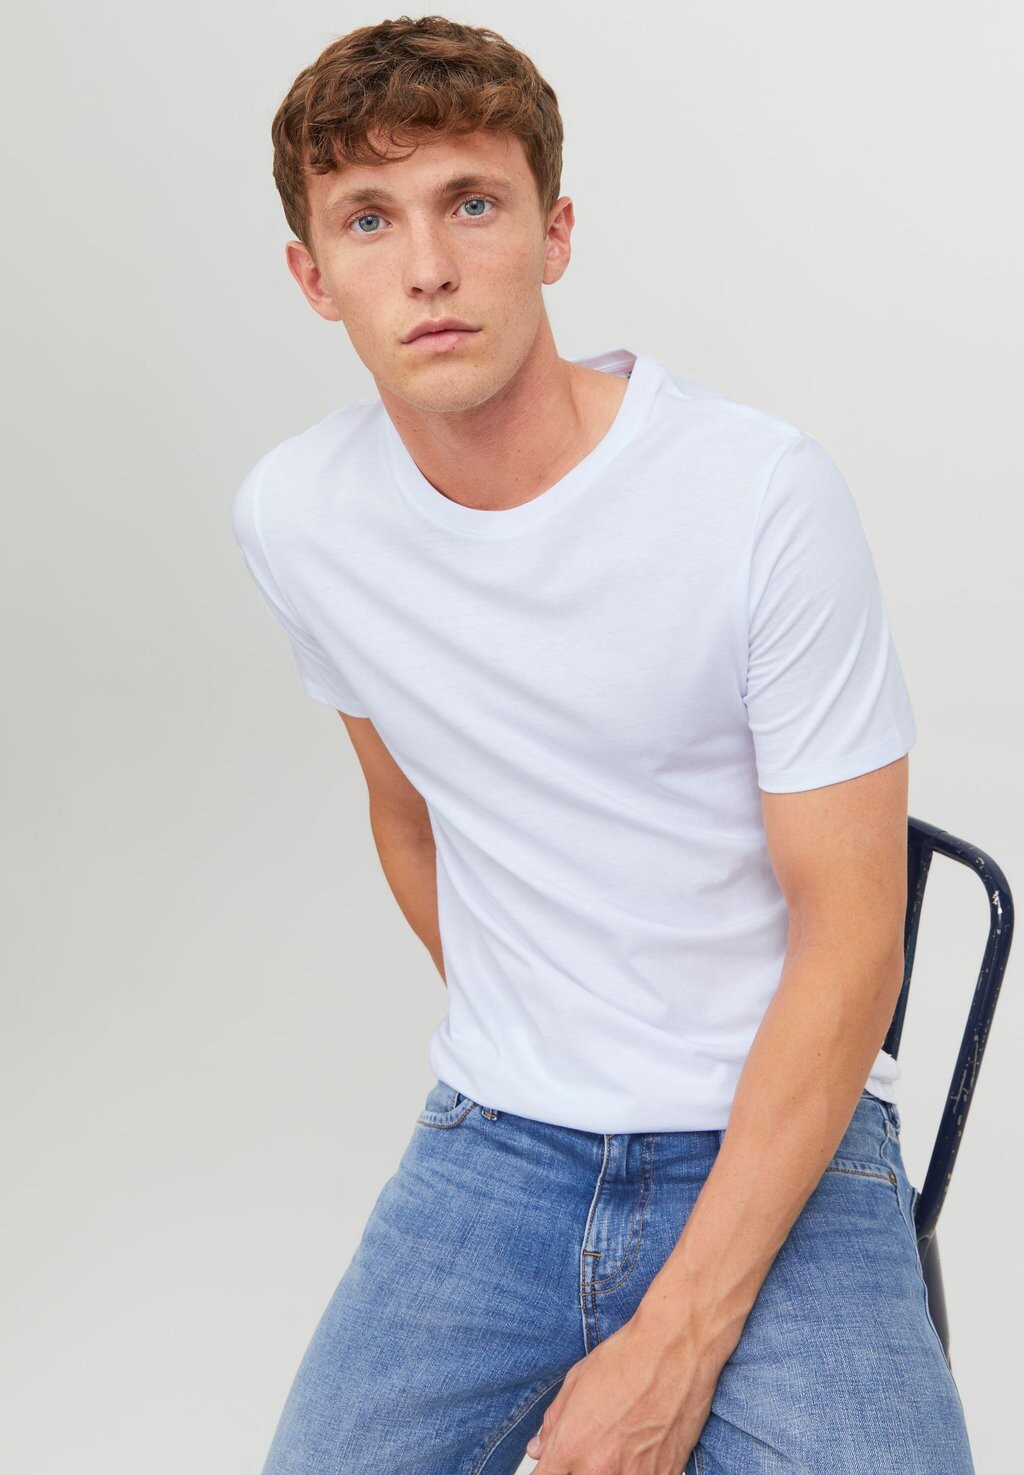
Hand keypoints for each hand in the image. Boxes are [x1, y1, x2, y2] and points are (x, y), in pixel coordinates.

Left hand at [524, 1312, 719, 1472]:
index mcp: (571, 1447)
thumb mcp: (576, 1382)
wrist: (675, 1349)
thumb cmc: (626, 1358)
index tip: (555, 1462)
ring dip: (609, 1467)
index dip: (549, 1468)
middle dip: (578, 1465)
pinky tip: (643, 1444)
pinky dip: (640, 1467)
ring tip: (622, 1440)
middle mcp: (599, 1469)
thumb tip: (540, 1447)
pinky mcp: (665, 1474)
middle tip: (594, 1443)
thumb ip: (554, 1422)